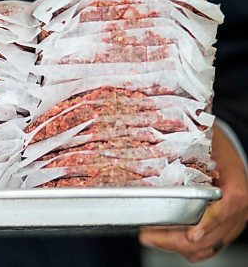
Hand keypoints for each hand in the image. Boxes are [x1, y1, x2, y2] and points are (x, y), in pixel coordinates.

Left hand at [139, 123, 247, 262]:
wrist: (220, 149)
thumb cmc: (210, 141)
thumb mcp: (202, 137)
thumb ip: (188, 143)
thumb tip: (158, 140)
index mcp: (237, 182)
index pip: (230, 204)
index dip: (210, 221)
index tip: (191, 234)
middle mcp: (239, 207)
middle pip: (213, 233)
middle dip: (177, 239)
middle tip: (147, 235)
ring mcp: (233, 221)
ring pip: (208, 245)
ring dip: (176, 245)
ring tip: (149, 236)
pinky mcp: (224, 229)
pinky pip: (208, 247)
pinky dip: (185, 249)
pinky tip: (162, 240)